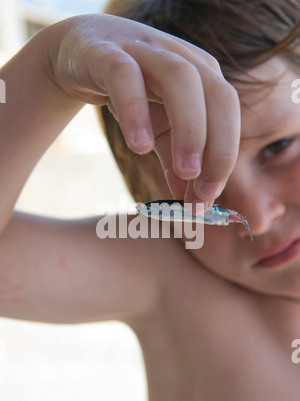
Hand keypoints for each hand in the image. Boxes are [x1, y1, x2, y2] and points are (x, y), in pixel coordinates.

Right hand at [48, 14, 240, 205]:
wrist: (82, 55)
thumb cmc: (131, 92)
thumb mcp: (158, 131)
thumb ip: (176, 164)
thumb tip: (196, 204)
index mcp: (202, 75)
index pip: (227, 114)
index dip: (224, 157)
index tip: (208, 197)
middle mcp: (181, 57)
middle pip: (218, 94)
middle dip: (218, 145)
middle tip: (204, 190)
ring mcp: (145, 50)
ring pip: (180, 79)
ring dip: (190, 129)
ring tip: (185, 172)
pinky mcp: (106, 53)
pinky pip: (125, 76)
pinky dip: (136, 111)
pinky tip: (139, 147)